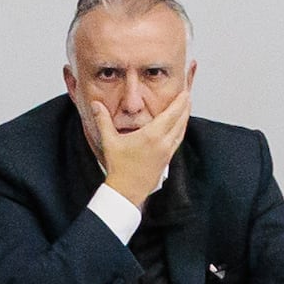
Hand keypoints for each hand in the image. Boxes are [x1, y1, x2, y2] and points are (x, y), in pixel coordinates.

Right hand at [88, 91, 190, 207]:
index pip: (172, 113)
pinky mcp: (167, 160)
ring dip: (185, 118)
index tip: (185, 92)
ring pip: (181, 131)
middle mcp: (163, 142)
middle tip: (188, 96)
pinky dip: (180, 131)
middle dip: (185, 107)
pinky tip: (178, 129)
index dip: (180, 101)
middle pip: (181, 120)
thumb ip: (103, 120)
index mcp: (152, 135)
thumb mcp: (109, 141)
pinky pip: (178, 141)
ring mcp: (167, 152)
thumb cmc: (118, 168)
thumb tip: (95, 104)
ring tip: (186, 109)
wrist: (126, 191)